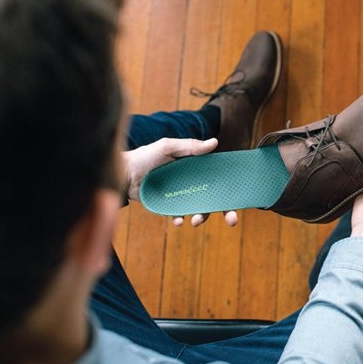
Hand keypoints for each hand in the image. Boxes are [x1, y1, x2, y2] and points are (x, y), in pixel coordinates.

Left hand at [122, 138, 237, 227]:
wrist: (123, 173)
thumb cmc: (146, 156)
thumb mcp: (168, 147)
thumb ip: (190, 146)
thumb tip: (214, 142)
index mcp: (197, 167)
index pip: (219, 178)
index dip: (231, 189)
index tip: (239, 199)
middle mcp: (192, 182)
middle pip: (214, 198)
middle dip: (225, 211)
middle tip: (232, 221)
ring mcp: (182, 195)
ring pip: (199, 209)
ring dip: (202, 216)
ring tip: (197, 221)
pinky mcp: (169, 206)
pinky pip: (179, 215)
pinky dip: (181, 219)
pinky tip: (178, 220)